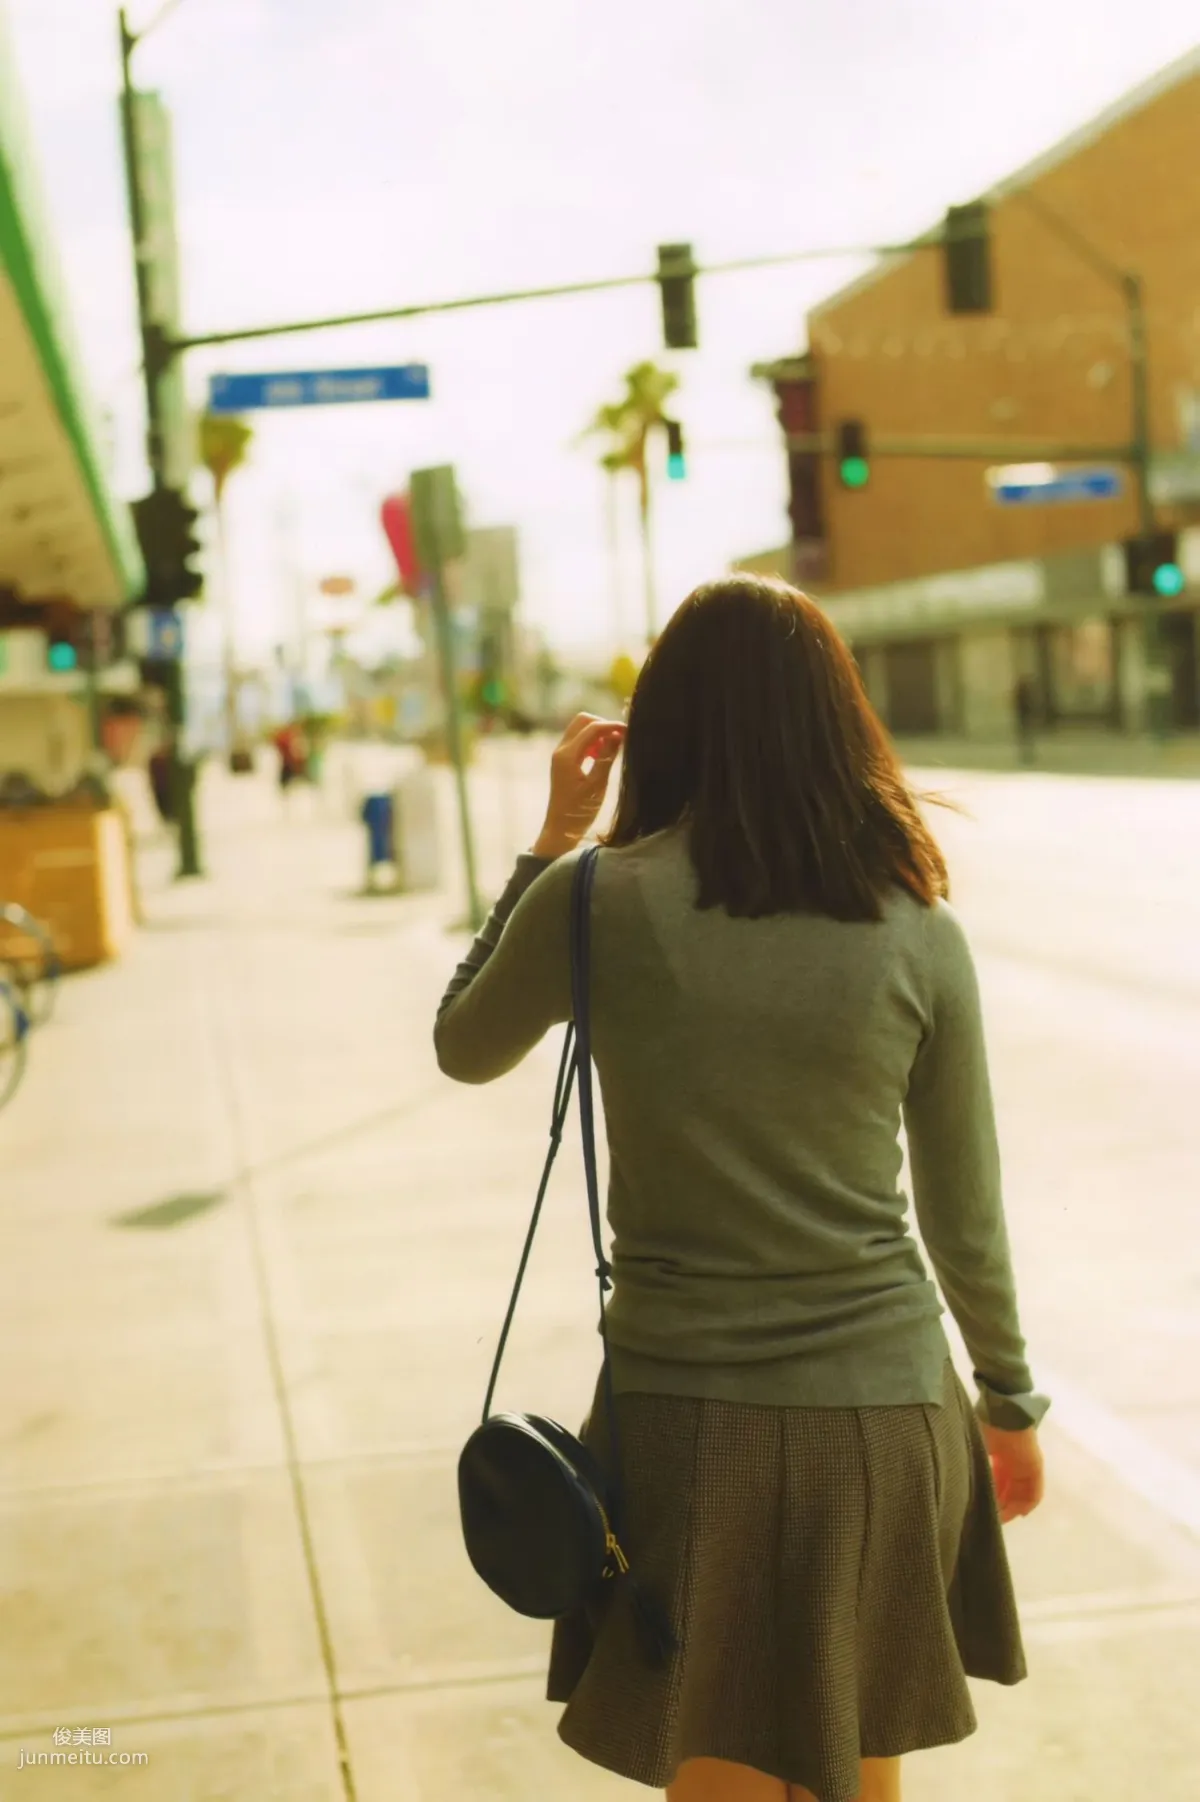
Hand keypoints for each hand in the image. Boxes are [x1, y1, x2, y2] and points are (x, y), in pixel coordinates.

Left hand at [532, 713, 625, 857]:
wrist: (560, 830)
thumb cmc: (579, 812)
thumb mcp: (597, 785)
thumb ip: (607, 757)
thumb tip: (618, 735)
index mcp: (567, 756)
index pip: (592, 728)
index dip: (612, 726)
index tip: (630, 731)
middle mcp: (560, 751)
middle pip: (582, 721)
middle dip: (602, 725)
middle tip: (619, 738)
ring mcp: (560, 755)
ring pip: (580, 729)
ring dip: (597, 734)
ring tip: (612, 750)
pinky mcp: (563, 761)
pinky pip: (578, 741)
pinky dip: (592, 742)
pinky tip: (601, 756)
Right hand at [981, 1422, 1044, 1523]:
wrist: (1002, 1414)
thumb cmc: (985, 1428)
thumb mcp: (975, 1450)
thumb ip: (975, 1467)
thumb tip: (963, 1485)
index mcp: (999, 1455)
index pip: (997, 1481)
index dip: (990, 1496)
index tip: (982, 1509)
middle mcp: (1014, 1462)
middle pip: (1009, 1490)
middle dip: (1000, 1505)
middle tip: (990, 1518)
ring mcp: (1026, 1465)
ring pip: (1021, 1493)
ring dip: (1012, 1507)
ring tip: (1000, 1519)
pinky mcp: (1036, 1468)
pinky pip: (1034, 1492)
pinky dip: (1027, 1504)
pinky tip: (1018, 1514)